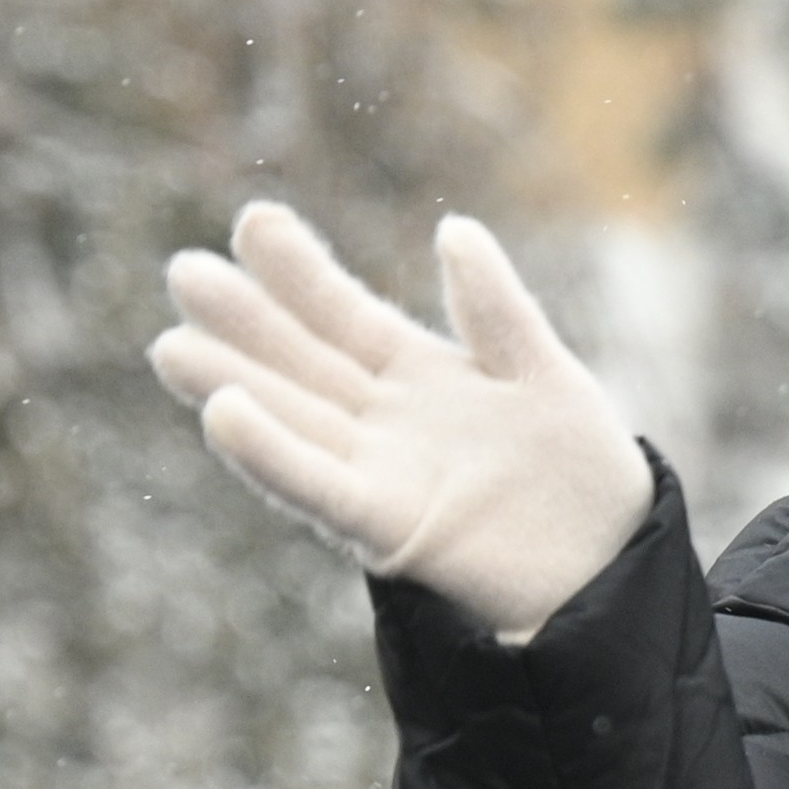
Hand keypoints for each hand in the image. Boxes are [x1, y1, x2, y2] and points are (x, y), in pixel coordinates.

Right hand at [151, 203, 651, 642]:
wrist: (615, 567)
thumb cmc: (586, 475)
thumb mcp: (546, 374)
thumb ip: (496, 311)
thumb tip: (453, 229)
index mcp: (423, 377)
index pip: (347, 315)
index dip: (301, 272)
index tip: (253, 220)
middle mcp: (388, 424)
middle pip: (303, 365)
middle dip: (245, 324)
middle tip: (183, 272)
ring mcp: (383, 477)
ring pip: (294, 423)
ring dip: (234, 388)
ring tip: (172, 347)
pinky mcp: (391, 531)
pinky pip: (320, 488)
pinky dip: (272, 454)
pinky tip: (225, 416)